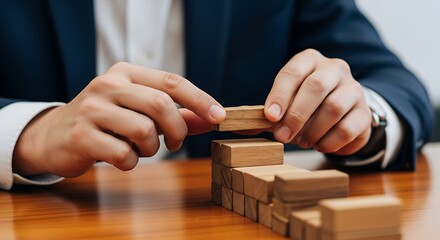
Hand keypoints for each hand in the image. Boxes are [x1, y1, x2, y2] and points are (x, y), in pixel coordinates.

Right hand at [12, 62, 225, 176]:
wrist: (55, 136)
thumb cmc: (106, 122)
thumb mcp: (139, 111)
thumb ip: (175, 114)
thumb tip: (210, 120)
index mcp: (126, 73)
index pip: (171, 81)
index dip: (199, 100)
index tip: (219, 117)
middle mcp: (108, 85)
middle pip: (160, 105)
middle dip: (177, 129)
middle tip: (175, 143)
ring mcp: (92, 109)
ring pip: (144, 130)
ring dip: (151, 148)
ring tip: (140, 148)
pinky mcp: (81, 135)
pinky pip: (124, 154)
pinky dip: (131, 162)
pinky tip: (121, 157)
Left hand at [264, 49, 371, 154]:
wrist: (342, 110)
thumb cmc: (305, 104)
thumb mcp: (284, 103)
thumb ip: (264, 113)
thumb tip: (236, 123)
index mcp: (310, 61)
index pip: (293, 72)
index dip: (280, 95)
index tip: (270, 117)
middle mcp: (334, 69)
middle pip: (316, 87)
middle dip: (296, 115)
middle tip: (283, 136)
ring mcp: (353, 89)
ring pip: (334, 107)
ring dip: (313, 130)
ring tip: (302, 142)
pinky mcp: (365, 112)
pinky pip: (349, 128)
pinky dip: (331, 142)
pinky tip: (320, 145)